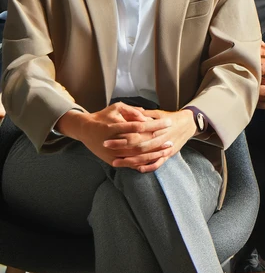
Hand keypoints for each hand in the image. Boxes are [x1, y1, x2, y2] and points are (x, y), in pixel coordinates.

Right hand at [57, 103, 171, 168]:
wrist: (85, 131)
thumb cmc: (103, 116)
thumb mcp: (116, 107)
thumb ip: (132, 111)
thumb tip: (146, 118)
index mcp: (113, 127)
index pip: (138, 127)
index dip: (154, 125)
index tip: (168, 122)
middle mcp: (112, 142)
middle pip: (139, 143)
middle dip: (157, 141)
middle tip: (171, 137)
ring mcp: (112, 153)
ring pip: (136, 156)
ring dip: (154, 153)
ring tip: (167, 149)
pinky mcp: (112, 161)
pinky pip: (130, 164)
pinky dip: (144, 162)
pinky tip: (156, 159)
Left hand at [103, 108, 197, 171]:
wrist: (188, 123)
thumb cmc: (170, 118)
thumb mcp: (158, 113)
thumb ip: (144, 115)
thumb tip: (129, 115)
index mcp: (157, 126)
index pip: (136, 131)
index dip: (122, 134)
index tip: (108, 136)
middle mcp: (160, 138)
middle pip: (138, 145)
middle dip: (121, 147)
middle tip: (106, 147)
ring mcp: (165, 147)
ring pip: (145, 156)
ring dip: (130, 160)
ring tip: (115, 162)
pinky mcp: (169, 154)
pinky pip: (158, 163)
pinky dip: (148, 167)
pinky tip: (137, 169)